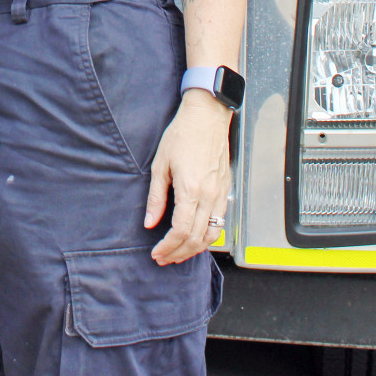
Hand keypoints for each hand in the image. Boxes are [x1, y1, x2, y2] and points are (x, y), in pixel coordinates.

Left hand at [145, 93, 232, 264]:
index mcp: (191, 189)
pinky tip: (196, 237)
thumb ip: (156, 197)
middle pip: (196, 238)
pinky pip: (219, 222)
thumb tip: (150, 222)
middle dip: (179, 253)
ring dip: (195, 249)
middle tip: (164, 258)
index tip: (157, 252)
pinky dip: (208, 236)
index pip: (180, 231)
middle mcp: (209, 195)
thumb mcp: (160, 164)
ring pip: (212, 234)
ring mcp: (220, 194)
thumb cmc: (183, 134)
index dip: (167, 246)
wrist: (207, 117)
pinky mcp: (225, 190)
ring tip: (179, 253)